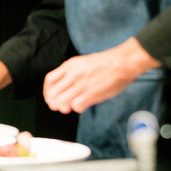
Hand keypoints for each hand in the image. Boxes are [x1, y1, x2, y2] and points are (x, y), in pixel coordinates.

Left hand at [43, 37, 161, 113]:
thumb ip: (71, 73)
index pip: (49, 80)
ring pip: (62, 101)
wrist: (123, 62)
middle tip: (58, 106)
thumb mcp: (83, 62)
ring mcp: (82, 84)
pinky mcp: (92, 93)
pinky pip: (76, 106)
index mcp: (70, 65)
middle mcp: (74, 74)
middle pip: (53, 93)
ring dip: (64, 107)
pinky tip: (82, 105)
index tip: (49, 97)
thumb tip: (62, 87)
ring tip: (69, 106)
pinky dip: (77, 108)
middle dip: (54, 102)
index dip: (47, 92)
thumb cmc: (106, 63)